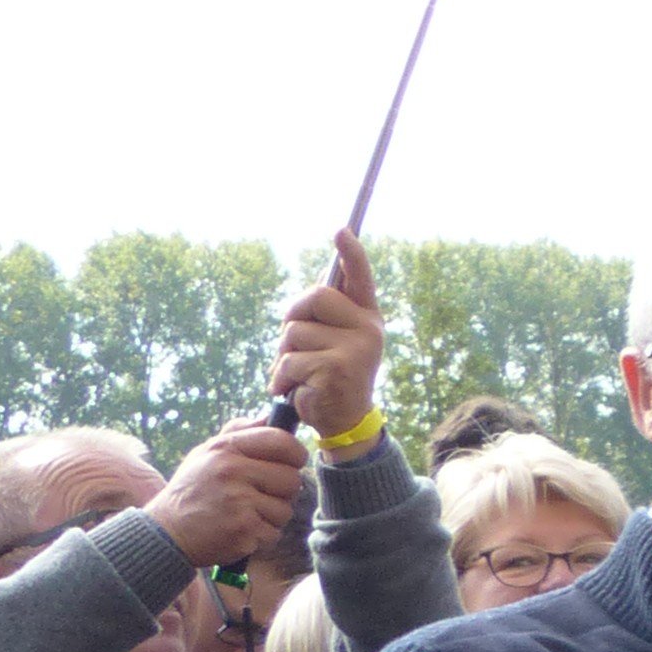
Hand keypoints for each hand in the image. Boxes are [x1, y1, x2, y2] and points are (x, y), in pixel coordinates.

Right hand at [149, 424, 310, 570]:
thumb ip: (238, 432)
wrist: (167, 534)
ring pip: (286, 509)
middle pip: (292, 479)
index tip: (291, 463)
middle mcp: (232, 471)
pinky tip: (241, 531)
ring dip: (272, 517)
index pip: (282, 441)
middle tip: (261, 496)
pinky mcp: (244, 529)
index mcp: (225, 449)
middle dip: (283, 491)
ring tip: (245, 515)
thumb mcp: (205, 453)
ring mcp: (239, 502)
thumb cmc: (192, 491)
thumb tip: (268, 416)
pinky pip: (274, 533)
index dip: (295, 454)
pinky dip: (262, 537)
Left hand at [271, 228, 387, 440]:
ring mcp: (355, 349)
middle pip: (314, 297)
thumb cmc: (330, 375)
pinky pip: (289, 361)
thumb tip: (305, 300)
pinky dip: (283, 378)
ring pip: (294, 332)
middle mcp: (368, 329)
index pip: (360, 278)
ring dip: (285, 355)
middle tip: (297, 346)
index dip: (351, 253)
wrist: (345, 421)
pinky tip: (297, 390)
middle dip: (294, 318)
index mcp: (366, 317)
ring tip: (302, 374)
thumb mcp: (334, 342)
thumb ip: (324, 318)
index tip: (341, 229)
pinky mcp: (335, 369)